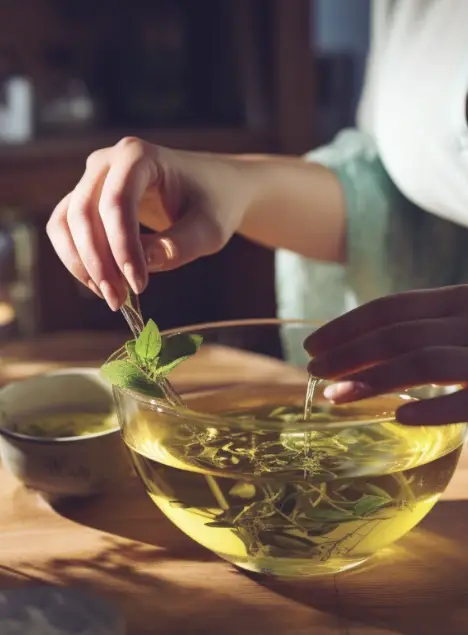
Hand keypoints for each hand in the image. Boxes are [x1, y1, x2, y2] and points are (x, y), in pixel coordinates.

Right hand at [46, 137, 250, 309]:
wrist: (214, 190)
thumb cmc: (214, 204)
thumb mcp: (210, 229)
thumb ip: (179, 245)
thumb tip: (142, 263)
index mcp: (140, 156)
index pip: (117, 202)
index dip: (122, 247)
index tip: (139, 286)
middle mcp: (109, 162)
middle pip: (84, 212)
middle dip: (99, 262)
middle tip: (120, 300)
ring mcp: (94, 178)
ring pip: (67, 222)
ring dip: (82, 264)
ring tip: (112, 297)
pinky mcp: (87, 198)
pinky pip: (65, 229)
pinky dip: (76, 259)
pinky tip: (101, 284)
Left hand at [304, 285, 467, 424]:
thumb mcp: (465, 326)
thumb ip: (432, 330)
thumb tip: (365, 353)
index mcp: (460, 300)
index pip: (393, 308)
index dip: (346, 325)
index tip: (312, 345)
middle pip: (397, 334)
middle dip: (347, 352)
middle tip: (313, 371)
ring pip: (422, 363)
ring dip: (372, 379)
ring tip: (335, 395)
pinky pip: (464, 402)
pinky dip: (431, 409)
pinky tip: (399, 416)